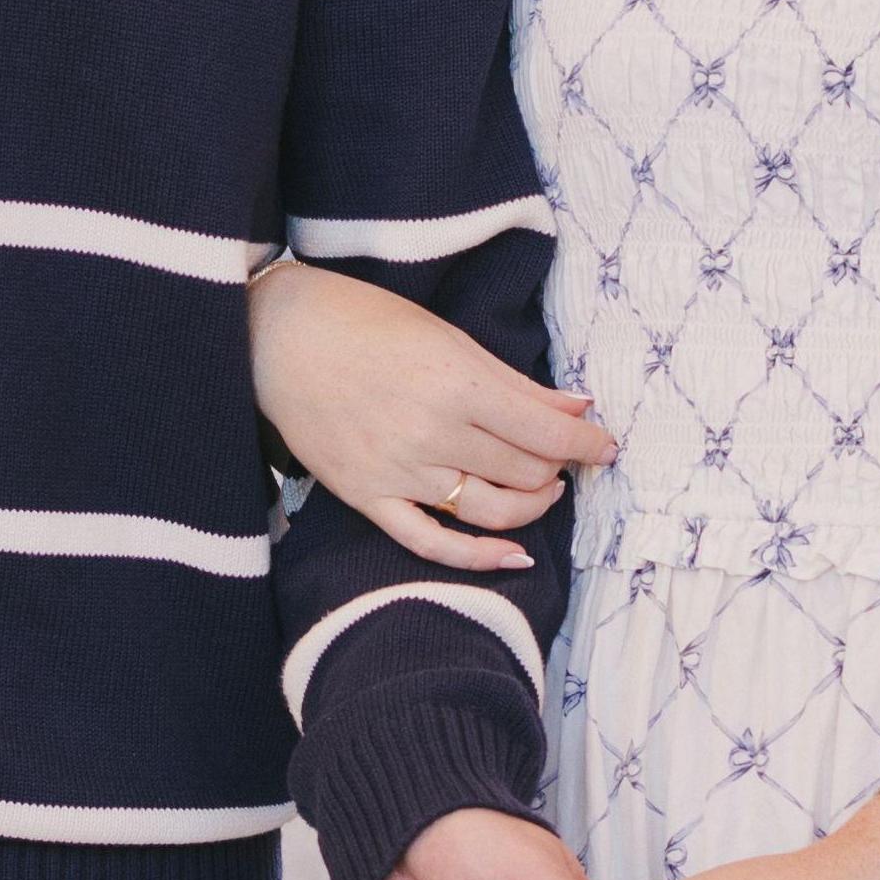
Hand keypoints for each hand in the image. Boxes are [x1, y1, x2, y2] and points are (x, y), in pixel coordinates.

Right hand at [254, 257, 611, 570]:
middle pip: (526, 472)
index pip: (547, 431)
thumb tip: (578, 406)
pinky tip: (513, 557)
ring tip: (542, 489)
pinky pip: (432, 544)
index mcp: (457, 383)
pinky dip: (479, 558)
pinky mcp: (368, 497)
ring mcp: (399, 471)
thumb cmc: (362, 321)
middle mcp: (433, 433)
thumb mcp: (447, 336)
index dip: (588, 443)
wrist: (274, 336)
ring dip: (532, 505)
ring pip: (492, 511)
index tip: (605, 445)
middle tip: (563, 455)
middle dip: (558, 467)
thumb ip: (514, 381)